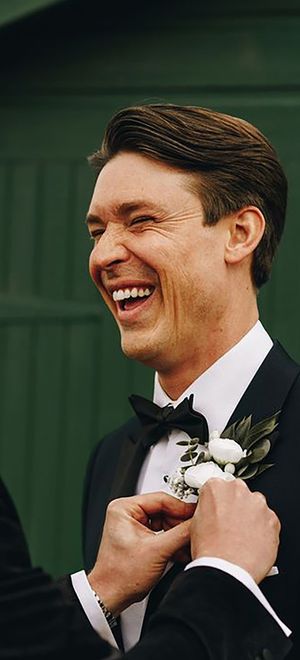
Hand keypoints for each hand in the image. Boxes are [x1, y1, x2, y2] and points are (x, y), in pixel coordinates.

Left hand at [88, 492, 193, 615]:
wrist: (112, 596)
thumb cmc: (120, 575)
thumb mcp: (157, 551)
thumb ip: (181, 534)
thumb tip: (197, 523)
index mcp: (124, 508)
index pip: (161, 499)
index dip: (182, 508)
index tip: (197, 514)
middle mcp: (128, 514)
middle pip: (165, 511)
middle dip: (181, 524)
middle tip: (196, 531)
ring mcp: (134, 526)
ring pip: (165, 523)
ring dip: (179, 535)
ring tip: (191, 542)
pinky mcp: (140, 538)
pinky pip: (162, 533)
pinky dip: (173, 542)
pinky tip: (183, 550)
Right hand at [190, 478, 279, 583]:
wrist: (227, 570)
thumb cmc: (210, 550)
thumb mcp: (195, 523)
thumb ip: (206, 508)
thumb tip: (212, 512)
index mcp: (216, 487)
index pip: (218, 486)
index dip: (218, 502)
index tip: (219, 511)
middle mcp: (238, 490)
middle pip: (238, 493)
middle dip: (236, 506)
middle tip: (230, 525)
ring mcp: (257, 504)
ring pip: (255, 506)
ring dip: (250, 517)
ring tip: (241, 537)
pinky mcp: (272, 519)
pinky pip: (268, 521)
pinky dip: (263, 530)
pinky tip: (252, 542)